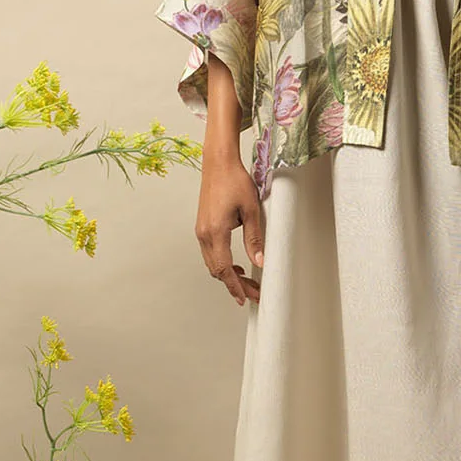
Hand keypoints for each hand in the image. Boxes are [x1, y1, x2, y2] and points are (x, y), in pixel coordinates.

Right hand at [195, 153, 265, 303]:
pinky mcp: (203, 226)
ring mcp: (201, 230)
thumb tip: (260, 260)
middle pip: (217, 270)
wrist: (218, 163)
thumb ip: (254, 238)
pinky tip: (236, 265)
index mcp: (215, 232)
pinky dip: (222, 263)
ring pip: (212, 263)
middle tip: (253, 293)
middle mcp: (204, 234)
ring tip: (246, 282)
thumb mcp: (251, 210)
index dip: (235, 286)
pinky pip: (210, 253)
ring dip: (228, 275)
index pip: (225, 269)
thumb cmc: (234, 180)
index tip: (245, 297)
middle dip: (235, 284)